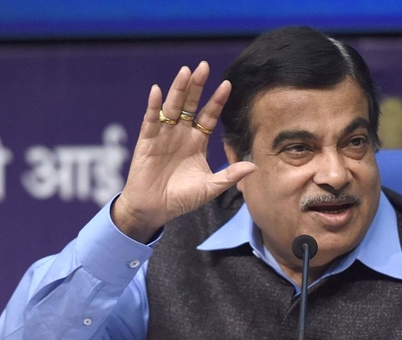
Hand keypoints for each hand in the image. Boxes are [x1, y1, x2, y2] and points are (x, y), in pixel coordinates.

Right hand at [111, 61, 256, 242]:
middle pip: (191, 105)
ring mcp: (164, 135)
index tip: (227, 85)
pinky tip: (157, 91)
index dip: (217, 101)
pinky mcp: (147, 141)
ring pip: (172, 107)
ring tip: (185, 72)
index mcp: (197, 142)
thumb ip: (230, 176)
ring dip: (178, 90)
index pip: (209, 115)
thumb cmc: (182, 199)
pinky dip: (153, 106)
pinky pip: (151, 120)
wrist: (155, 210)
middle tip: (204, 66)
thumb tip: (254, 166)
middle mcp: (181, 134)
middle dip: (197, 86)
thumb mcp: (210, 187)